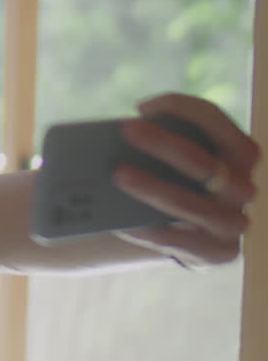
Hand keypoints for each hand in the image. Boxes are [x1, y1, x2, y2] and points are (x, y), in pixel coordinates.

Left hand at [113, 93, 260, 267]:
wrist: (186, 234)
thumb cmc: (173, 182)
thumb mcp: (175, 160)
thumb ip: (161, 145)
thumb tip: (116, 140)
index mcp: (240, 154)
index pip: (216, 121)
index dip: (182, 109)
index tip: (141, 108)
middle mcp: (243, 187)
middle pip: (205, 163)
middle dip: (164, 144)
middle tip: (125, 130)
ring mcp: (232, 223)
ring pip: (192, 204)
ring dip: (153, 187)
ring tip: (116, 173)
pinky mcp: (215, 252)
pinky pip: (178, 240)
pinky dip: (148, 229)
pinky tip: (120, 220)